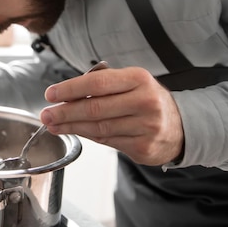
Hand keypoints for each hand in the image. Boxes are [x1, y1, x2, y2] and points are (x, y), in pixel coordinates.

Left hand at [40, 67, 183, 165]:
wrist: (181, 126)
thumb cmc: (147, 99)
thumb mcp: (132, 82)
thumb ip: (103, 83)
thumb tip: (67, 93)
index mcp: (139, 79)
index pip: (97, 83)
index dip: (70, 89)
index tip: (51, 94)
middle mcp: (145, 101)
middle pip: (95, 108)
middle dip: (65, 111)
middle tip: (46, 114)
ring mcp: (146, 127)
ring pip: (98, 127)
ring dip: (71, 127)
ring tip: (53, 124)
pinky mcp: (143, 148)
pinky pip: (107, 141)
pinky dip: (87, 136)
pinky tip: (74, 132)